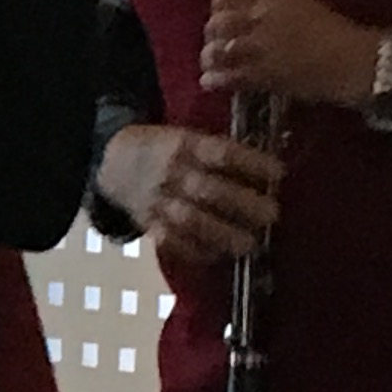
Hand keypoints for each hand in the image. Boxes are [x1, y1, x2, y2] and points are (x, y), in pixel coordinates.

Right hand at [96, 121, 283, 281]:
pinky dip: (197, 252)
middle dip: (244, 205)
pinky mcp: (149, 225)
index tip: (280, 172)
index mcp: (183, 145)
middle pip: (209, 191)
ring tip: (250, 244)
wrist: (111, 161)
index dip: (252, 163)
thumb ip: (217, 150)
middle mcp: (172, 174)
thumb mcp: (186, 135)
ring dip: (224, 235)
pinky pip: (173, 243)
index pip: (221, 153)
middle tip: (273, 215)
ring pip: (192, 221)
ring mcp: (159, 202)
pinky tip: (219, 255)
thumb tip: (265, 165)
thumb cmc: (162, 146)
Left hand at [201, 0, 382, 111]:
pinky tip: (209, 82)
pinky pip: (229, 75)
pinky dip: (215, 79)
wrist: (351, 59)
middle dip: (212, 31)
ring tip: (209, 61)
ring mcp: (260, 45)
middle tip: (214, 38)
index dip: (218, 1)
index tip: (216, 8)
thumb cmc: (331, 29)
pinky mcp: (261, 73)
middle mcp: (261, 15)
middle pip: (219, 20)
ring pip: (219, 48)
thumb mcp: (299, 0)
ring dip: (210, 55)